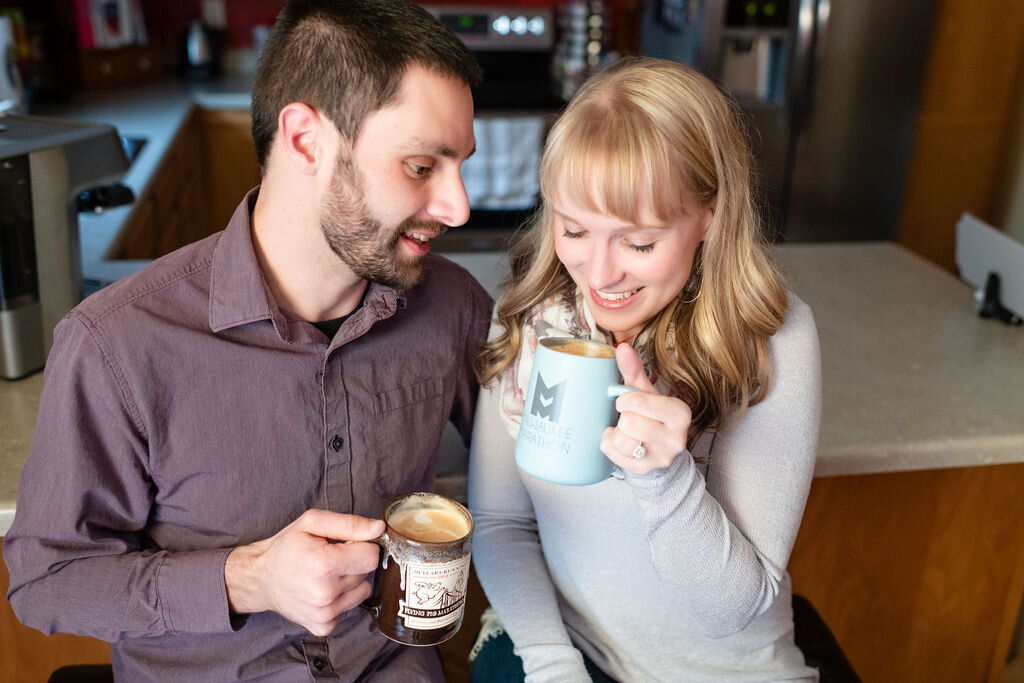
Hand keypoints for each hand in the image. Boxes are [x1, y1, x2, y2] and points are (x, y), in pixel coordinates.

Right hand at [225, 509, 384, 635]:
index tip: (346, 545)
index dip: (362, 547)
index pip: (372, 557)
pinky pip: (350, 608)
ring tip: (326, 574)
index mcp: (324, 564)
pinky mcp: (323, 626)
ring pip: (362, 591)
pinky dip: (341, 599)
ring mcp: (324, 614)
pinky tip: (322, 590)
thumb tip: (379, 529)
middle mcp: (325, 593)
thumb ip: (350, 524)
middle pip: (367, 574)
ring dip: (350, 581)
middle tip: (331, 558)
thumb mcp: (312, 523)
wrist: (260, 578)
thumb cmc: (286, 548)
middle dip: (354, 562)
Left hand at [601, 343, 691, 475]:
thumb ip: (634, 370)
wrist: (662, 450)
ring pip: (621, 442)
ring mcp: (661, 457)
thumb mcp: (647, 392)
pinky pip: (612, 455)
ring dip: (617, 433)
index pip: (636, 402)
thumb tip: (622, 348)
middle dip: (622, 417)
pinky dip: (610, 445)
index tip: (628, 402)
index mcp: (680, 413)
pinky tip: (621, 441)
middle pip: (628, 423)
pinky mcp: (644, 470)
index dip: (625, 400)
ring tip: (625, 431)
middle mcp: (675, 438)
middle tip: (629, 417)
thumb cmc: (653, 416)